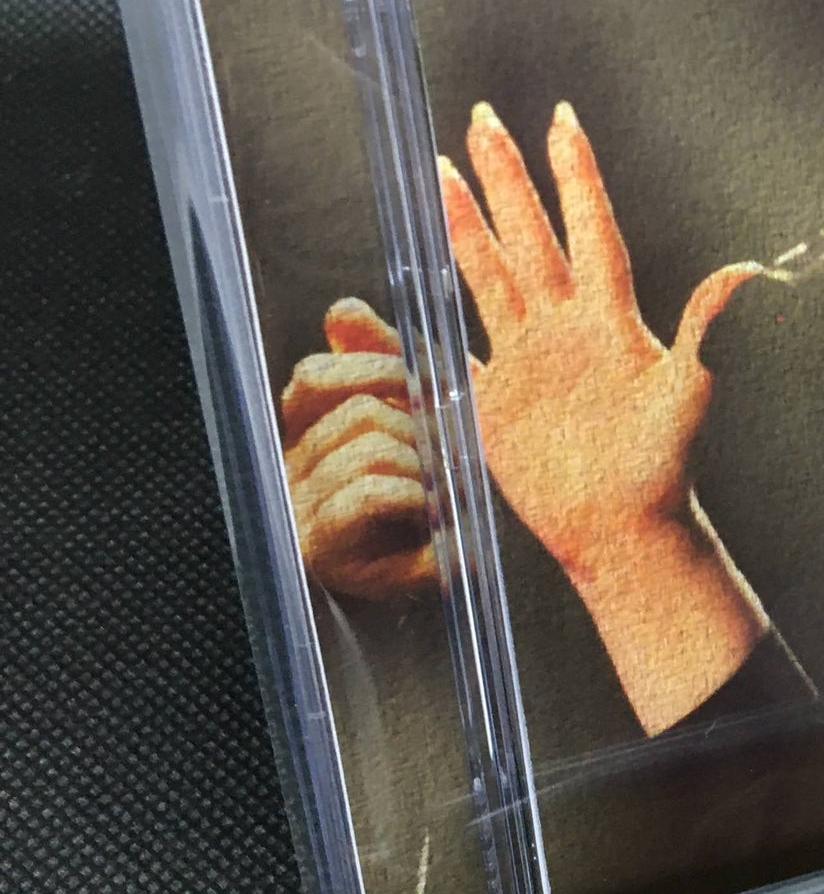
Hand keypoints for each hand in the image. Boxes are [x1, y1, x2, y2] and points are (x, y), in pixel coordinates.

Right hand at [281, 299, 436, 600]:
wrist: (461, 585)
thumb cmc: (440, 501)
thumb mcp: (422, 423)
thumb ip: (388, 364)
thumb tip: (343, 308)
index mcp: (309, 436)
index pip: (312, 378)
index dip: (369, 370)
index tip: (420, 383)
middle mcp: (293, 473)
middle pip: (356, 413)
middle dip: (418, 427)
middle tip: (453, 455)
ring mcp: (302, 516)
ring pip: (368, 451)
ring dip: (425, 468)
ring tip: (446, 496)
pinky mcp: (324, 556)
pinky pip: (368, 494)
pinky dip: (417, 499)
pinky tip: (442, 522)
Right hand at [440, 100, 764, 732]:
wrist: (623, 530)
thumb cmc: (662, 466)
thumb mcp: (690, 393)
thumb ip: (708, 331)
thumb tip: (749, 274)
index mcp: (610, 318)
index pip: (588, 228)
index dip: (576, 175)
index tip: (561, 118)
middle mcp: (565, 326)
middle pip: (529, 235)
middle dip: (505, 178)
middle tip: (482, 118)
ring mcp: (527, 358)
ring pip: (487, 274)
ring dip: (464, 225)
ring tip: (439, 172)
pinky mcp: (494, 398)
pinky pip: (450, 348)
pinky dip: (420, 322)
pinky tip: (393, 289)